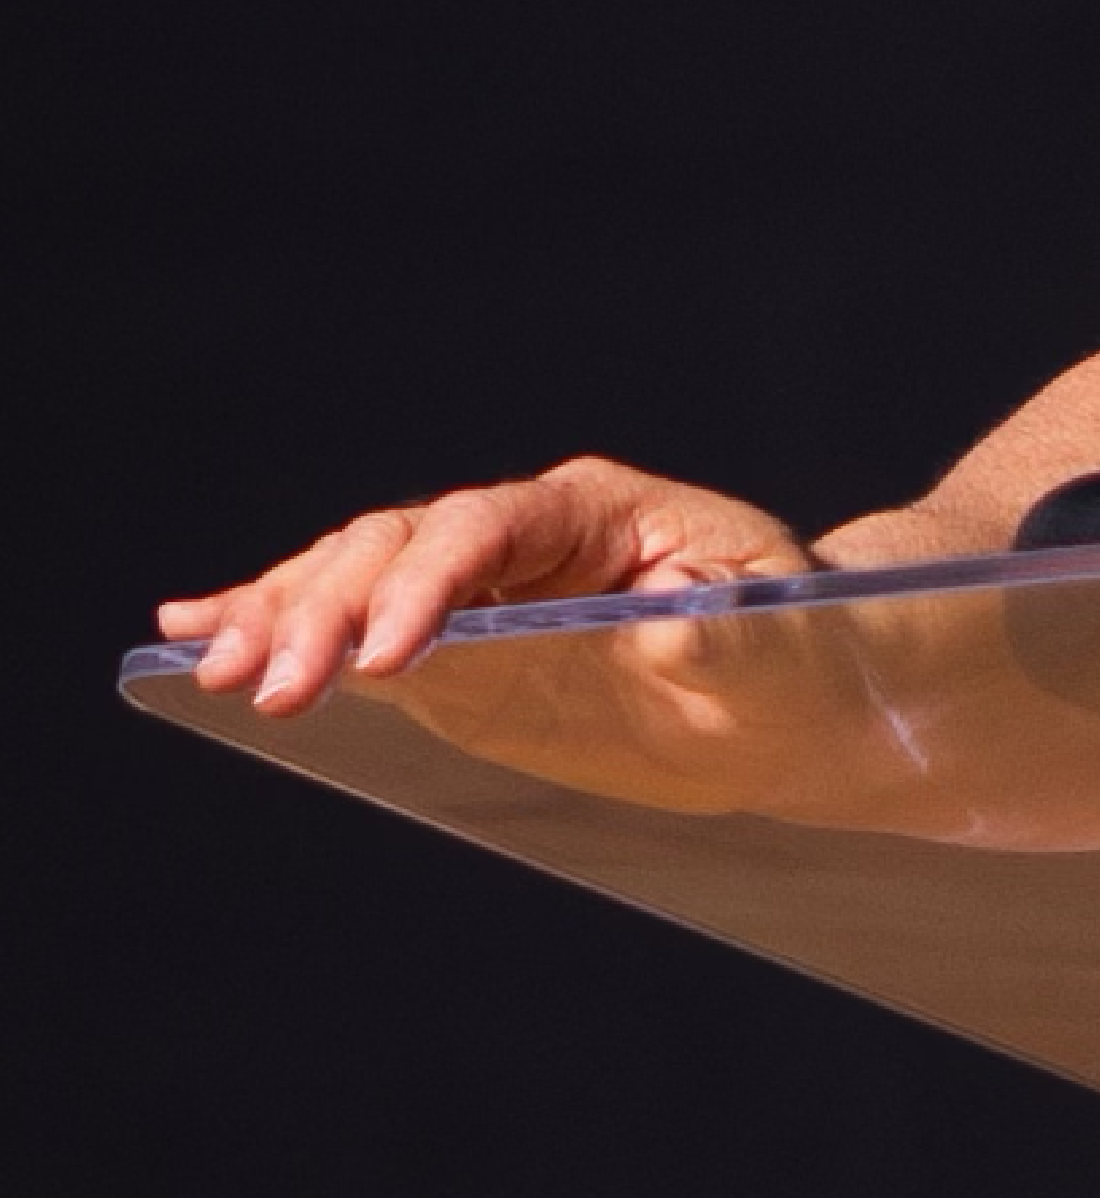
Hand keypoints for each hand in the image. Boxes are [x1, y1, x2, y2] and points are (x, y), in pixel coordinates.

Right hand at [156, 460, 816, 717]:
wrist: (800, 688)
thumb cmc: (805, 655)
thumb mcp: (789, 646)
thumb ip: (738, 637)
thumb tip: (684, 632)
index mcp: (596, 510)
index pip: (486, 527)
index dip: (425, 584)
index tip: (381, 658)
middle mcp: (523, 533)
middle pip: (400, 545)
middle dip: (330, 610)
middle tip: (277, 687)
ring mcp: (481, 585)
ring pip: (358, 573)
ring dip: (282, 614)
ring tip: (214, 664)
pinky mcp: (456, 642)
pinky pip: (354, 622)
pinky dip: (276, 620)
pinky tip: (195, 637)